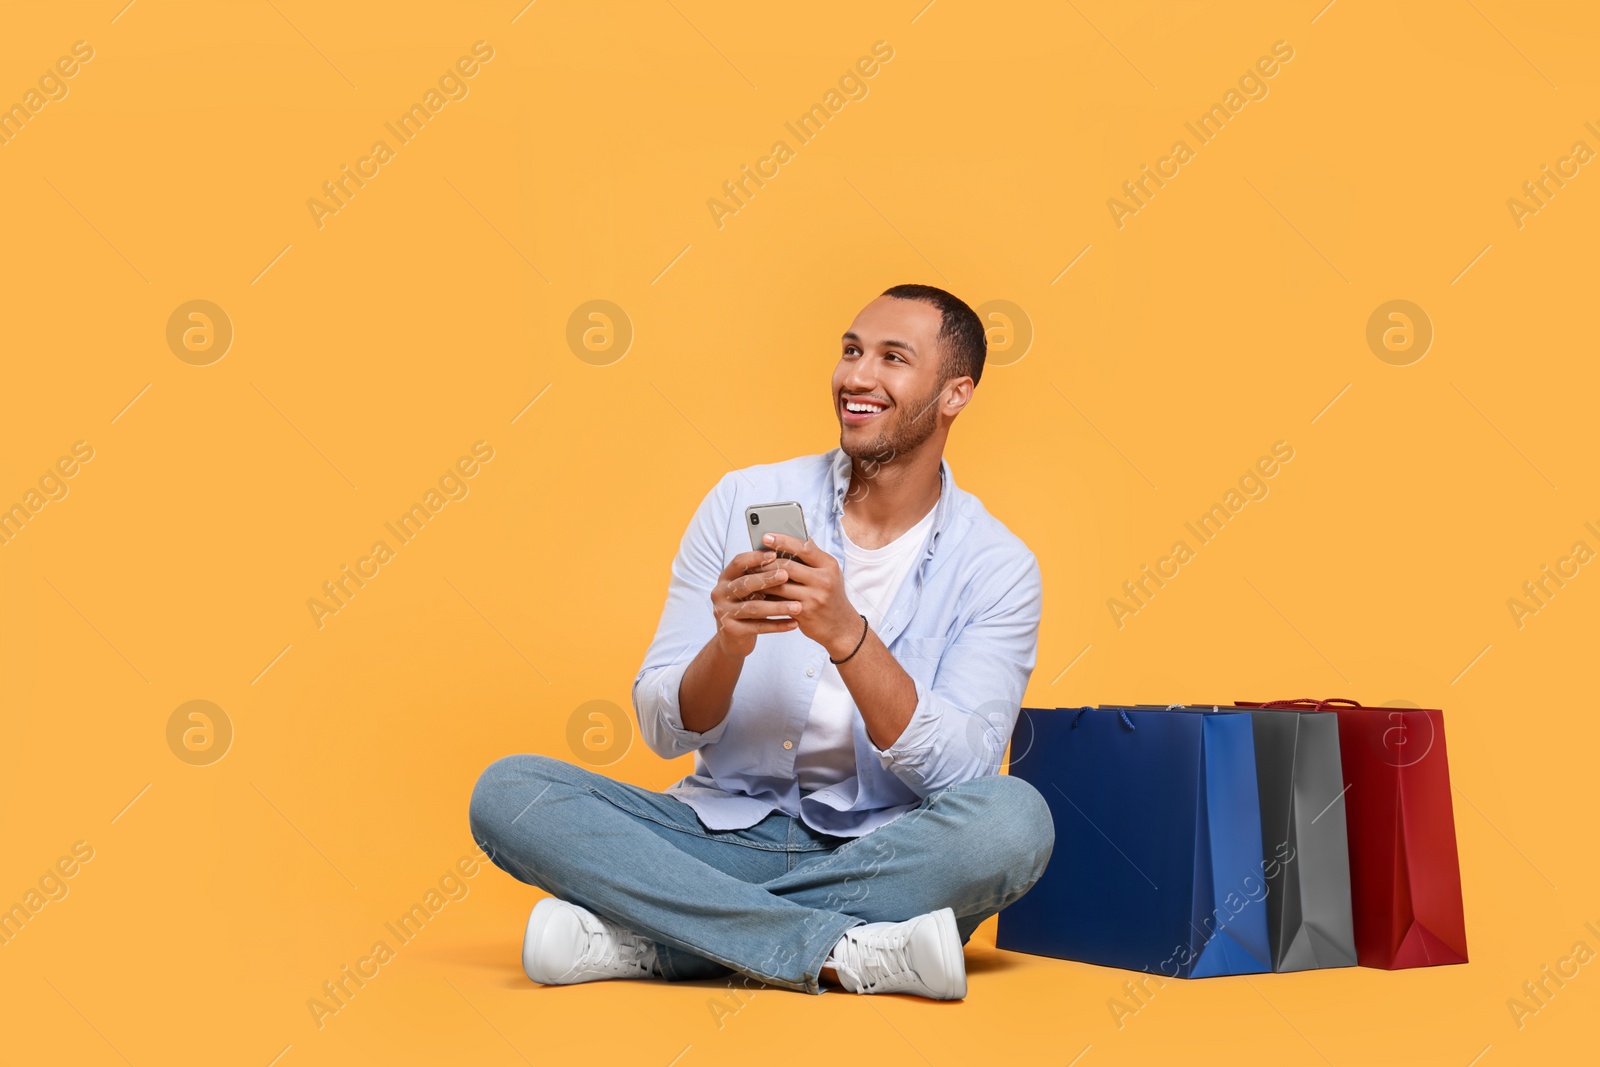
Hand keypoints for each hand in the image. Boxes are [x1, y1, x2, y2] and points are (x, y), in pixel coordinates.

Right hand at [709, 550, 801, 659]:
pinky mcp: (730, 630)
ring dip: (778, 607)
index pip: (738, 563)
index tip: (775, 554)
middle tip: (786, 575)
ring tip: (798, 606)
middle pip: (745, 583)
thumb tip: (786, 558)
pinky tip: (794, 623)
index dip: (755, 557)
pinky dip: (778, 625)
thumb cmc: (746, 608)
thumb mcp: (749, 590)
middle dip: (767, 579)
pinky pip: (758, 627)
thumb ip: (760, 576)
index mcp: (725, 579)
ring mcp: (723, 613)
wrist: (732, 640)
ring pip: (754, 608)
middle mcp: (720, 594)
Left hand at [755, 532, 860, 659]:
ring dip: (763, 580)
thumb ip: (813, 556)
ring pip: (780, 585)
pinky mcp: (805, 612)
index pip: (804, 547)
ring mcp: (814, 597)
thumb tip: (796, 534)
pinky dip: (767, 596)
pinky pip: (779, 602)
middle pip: (788, 566)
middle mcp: (823, 580)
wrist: (840, 626)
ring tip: (751, 575)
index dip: (783, 541)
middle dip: (767, 562)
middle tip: (752, 559)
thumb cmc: (831, 595)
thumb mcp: (829, 573)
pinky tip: (758, 592)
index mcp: (829, 565)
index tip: (766, 536)